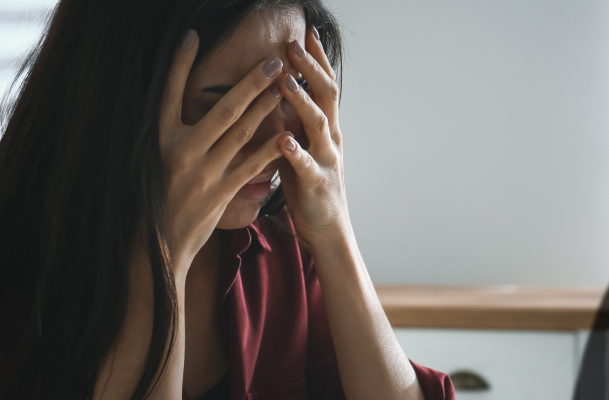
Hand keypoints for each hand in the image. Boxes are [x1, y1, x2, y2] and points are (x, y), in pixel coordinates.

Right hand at [158, 30, 289, 275]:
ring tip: (284, 86)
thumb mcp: (151, 161)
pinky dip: (271, 148)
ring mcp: (204, 172)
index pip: (169, 92)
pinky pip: (252, 165)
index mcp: (160, 139)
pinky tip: (288, 133)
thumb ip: (171, 134)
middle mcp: (181, 151)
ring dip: (266, 106)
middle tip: (273, 61)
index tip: (193, 35)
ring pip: (242, 132)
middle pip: (222, 109)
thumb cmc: (155, 198)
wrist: (156, 245)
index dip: (180, 64)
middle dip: (251, 82)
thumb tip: (182, 106)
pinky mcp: (221, 192)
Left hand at [276, 28, 349, 244]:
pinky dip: (295, 152)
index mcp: (327, 128)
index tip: (306, 32)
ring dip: (302, 101)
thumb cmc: (310, 186)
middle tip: (293, 43)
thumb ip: (295, 122)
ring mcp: (327, 160)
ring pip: (319, 125)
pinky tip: (283, 140)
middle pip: (326, 95)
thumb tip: (277, 93)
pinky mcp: (316, 184)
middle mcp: (331, 139)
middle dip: (310, 68)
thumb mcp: (304, 147)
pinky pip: (306, 166)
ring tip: (286, 81)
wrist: (329, 229)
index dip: (317, 59)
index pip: (325, 85)